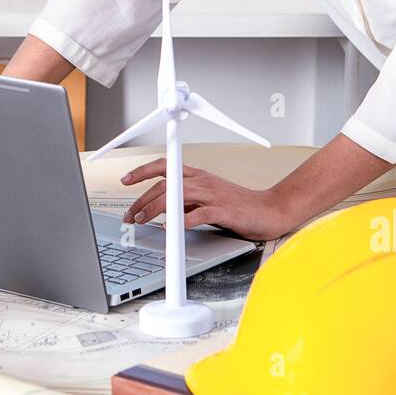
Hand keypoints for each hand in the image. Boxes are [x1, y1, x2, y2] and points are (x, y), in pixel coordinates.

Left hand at [119, 159, 290, 241]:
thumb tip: (163, 208)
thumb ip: (188, 199)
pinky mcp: (223, 211)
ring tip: (142, 220)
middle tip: (130, 215)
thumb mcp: (209, 196)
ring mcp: (213, 195)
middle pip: (164, 185)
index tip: (126, 180)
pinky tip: (171, 228)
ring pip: (176, 196)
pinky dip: (182, 221)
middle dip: (141, 200)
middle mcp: (203, 182)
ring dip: (154, 209)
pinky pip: (198, 214)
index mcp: (199, 176)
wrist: (270, 209)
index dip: (142, 171)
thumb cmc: (239, 205)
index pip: (165, 166)